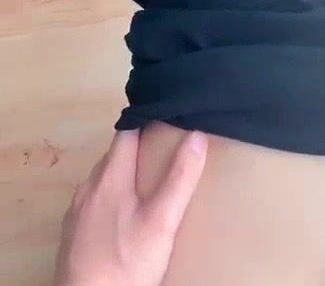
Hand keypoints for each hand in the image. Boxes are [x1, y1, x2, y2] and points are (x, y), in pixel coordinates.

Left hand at [53, 128, 207, 285]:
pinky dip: (111, 200)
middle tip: (166, 155)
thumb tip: (196, 136)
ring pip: (103, 180)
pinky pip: (94, 203)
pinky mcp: (72, 233)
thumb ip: (179, 178)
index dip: (146, 121)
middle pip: (115, 155)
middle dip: (139, 150)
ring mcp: (76, 211)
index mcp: (109, 176)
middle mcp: (88, 187)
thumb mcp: (162, 222)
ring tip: (149, 187)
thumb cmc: (126, 262)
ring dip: (124, 176)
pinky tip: (124, 219)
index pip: (126, 131)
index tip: (167, 118)